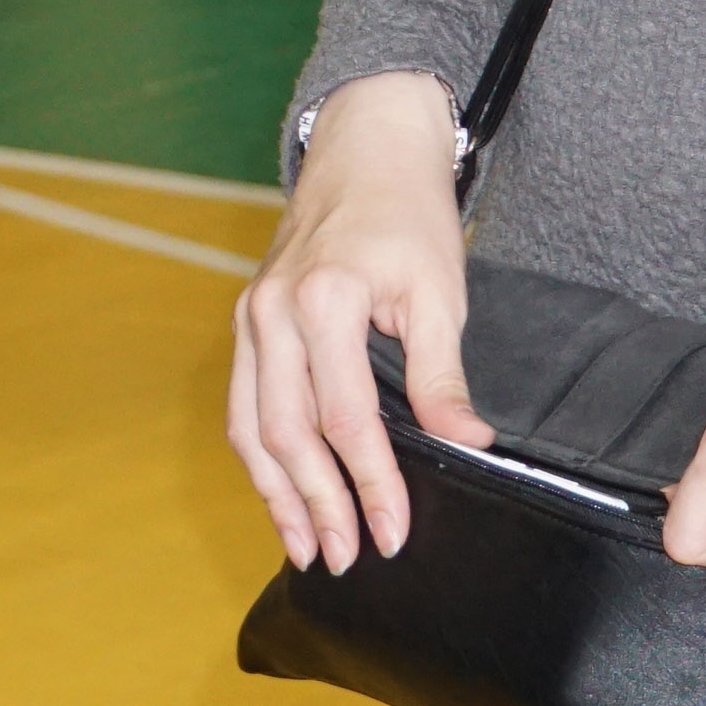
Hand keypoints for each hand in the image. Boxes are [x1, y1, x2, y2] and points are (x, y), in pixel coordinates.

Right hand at [230, 72, 483, 569]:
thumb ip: (440, 374)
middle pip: (287, 433)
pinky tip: (280, 492)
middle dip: (317, 504)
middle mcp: (273, 311)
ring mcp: (251, 315)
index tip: (394, 532)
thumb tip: (463, 445)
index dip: (371, 483)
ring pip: (250, 425)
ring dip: (276, 493)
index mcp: (324, 300)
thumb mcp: (437, 290)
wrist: (365, 147)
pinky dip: (258, 455)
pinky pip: (242, 402)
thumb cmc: (406, 212)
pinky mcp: (247, 320)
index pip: (346, 419)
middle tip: (346, 558)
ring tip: (304, 546)